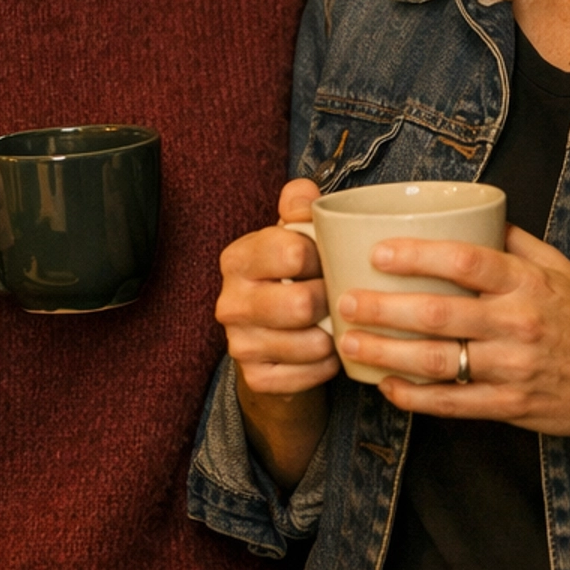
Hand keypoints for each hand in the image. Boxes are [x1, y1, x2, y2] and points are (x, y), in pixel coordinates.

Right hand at [216, 177, 336, 488]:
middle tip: (340, 297)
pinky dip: (327, 366)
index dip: (324, 257)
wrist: (275, 339)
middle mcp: (229, 302)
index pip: (292, 253)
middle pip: (300, 304)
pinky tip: (327, 353)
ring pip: (309, 344)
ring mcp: (239, 344)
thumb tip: (306, 191)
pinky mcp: (255, 378)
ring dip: (334, 337)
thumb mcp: (293, 236)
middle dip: (331, 301)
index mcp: (238, 258)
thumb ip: (299, 206)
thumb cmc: (291, 277)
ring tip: (338, 326)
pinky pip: (308, 376)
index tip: (330, 260)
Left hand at [339, 225, 569, 530]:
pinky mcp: (511, 407)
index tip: (377, 252)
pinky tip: (386, 385)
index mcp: (527, 283)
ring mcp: (513, 369)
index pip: (466, 263)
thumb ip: (514, 240)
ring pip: (438, 362)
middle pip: (439, 315)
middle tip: (344, 302)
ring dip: (387, 353)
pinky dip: (415, 396)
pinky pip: (453, 403)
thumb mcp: (559, 268)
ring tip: (350, 343)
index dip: (417, 256)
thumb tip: (470, 210)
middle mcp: (518, 324)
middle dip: (384, 309)